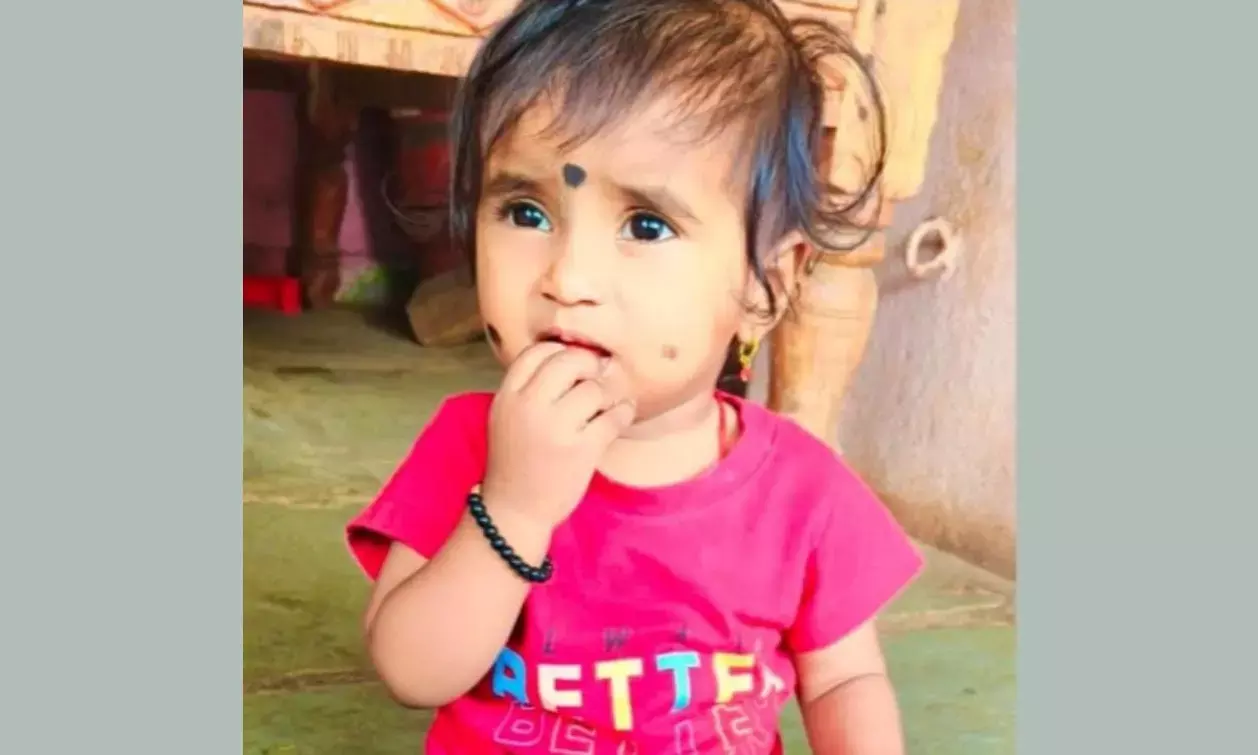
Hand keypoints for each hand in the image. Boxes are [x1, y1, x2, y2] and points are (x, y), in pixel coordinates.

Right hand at [481, 342, 635, 531]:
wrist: (514, 510)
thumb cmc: (515, 462)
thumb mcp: (507, 417)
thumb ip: (530, 389)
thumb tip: (574, 359)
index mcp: (507, 396)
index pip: (536, 352)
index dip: (561, 350)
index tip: (574, 363)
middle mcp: (530, 406)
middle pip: (568, 361)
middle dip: (589, 364)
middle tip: (598, 375)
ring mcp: (556, 428)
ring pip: (594, 389)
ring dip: (608, 393)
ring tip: (608, 403)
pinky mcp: (582, 450)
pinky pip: (613, 416)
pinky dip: (623, 411)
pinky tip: (623, 413)